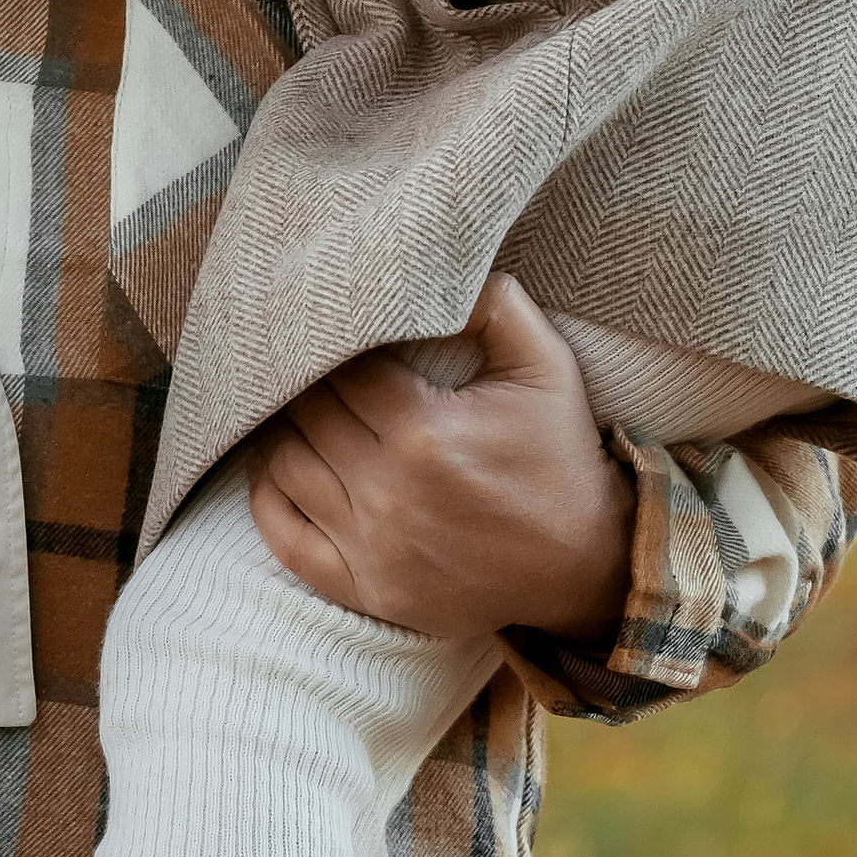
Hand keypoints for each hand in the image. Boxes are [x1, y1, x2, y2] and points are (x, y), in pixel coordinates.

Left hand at [247, 277, 635, 642]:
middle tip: (306, 363)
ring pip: (286, 467)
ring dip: (281, 432)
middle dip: (305, 382)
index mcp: (425, 431)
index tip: (337, 331)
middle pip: (308, 414)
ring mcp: (372, 546)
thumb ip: (496, 307)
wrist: (587, 567)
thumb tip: (449, 267)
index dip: (337, 346)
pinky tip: (276, 467)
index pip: (344, 370)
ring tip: (291, 407)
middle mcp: (389, 491)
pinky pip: (285, 539)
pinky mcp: (366, 589)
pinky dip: (268, 499)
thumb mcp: (548, 369)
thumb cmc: (562, 459)